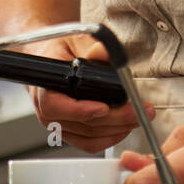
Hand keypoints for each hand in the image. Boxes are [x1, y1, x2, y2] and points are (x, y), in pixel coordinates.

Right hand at [21, 31, 155, 153]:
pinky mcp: (68, 133)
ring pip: (88, 137)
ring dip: (117, 130)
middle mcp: (47, 108)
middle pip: (81, 124)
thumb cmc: (61, 49)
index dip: (80, 110)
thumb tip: (104, 53)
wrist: (51, 58)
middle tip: (138, 111)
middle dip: (115, 119)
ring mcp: (57, 124)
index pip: (54, 105)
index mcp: (44, 84)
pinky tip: (124, 127)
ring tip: (138, 117)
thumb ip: (93, 47)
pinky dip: (109, 138)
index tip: (104, 108)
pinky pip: (88, 143)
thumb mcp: (77, 40)